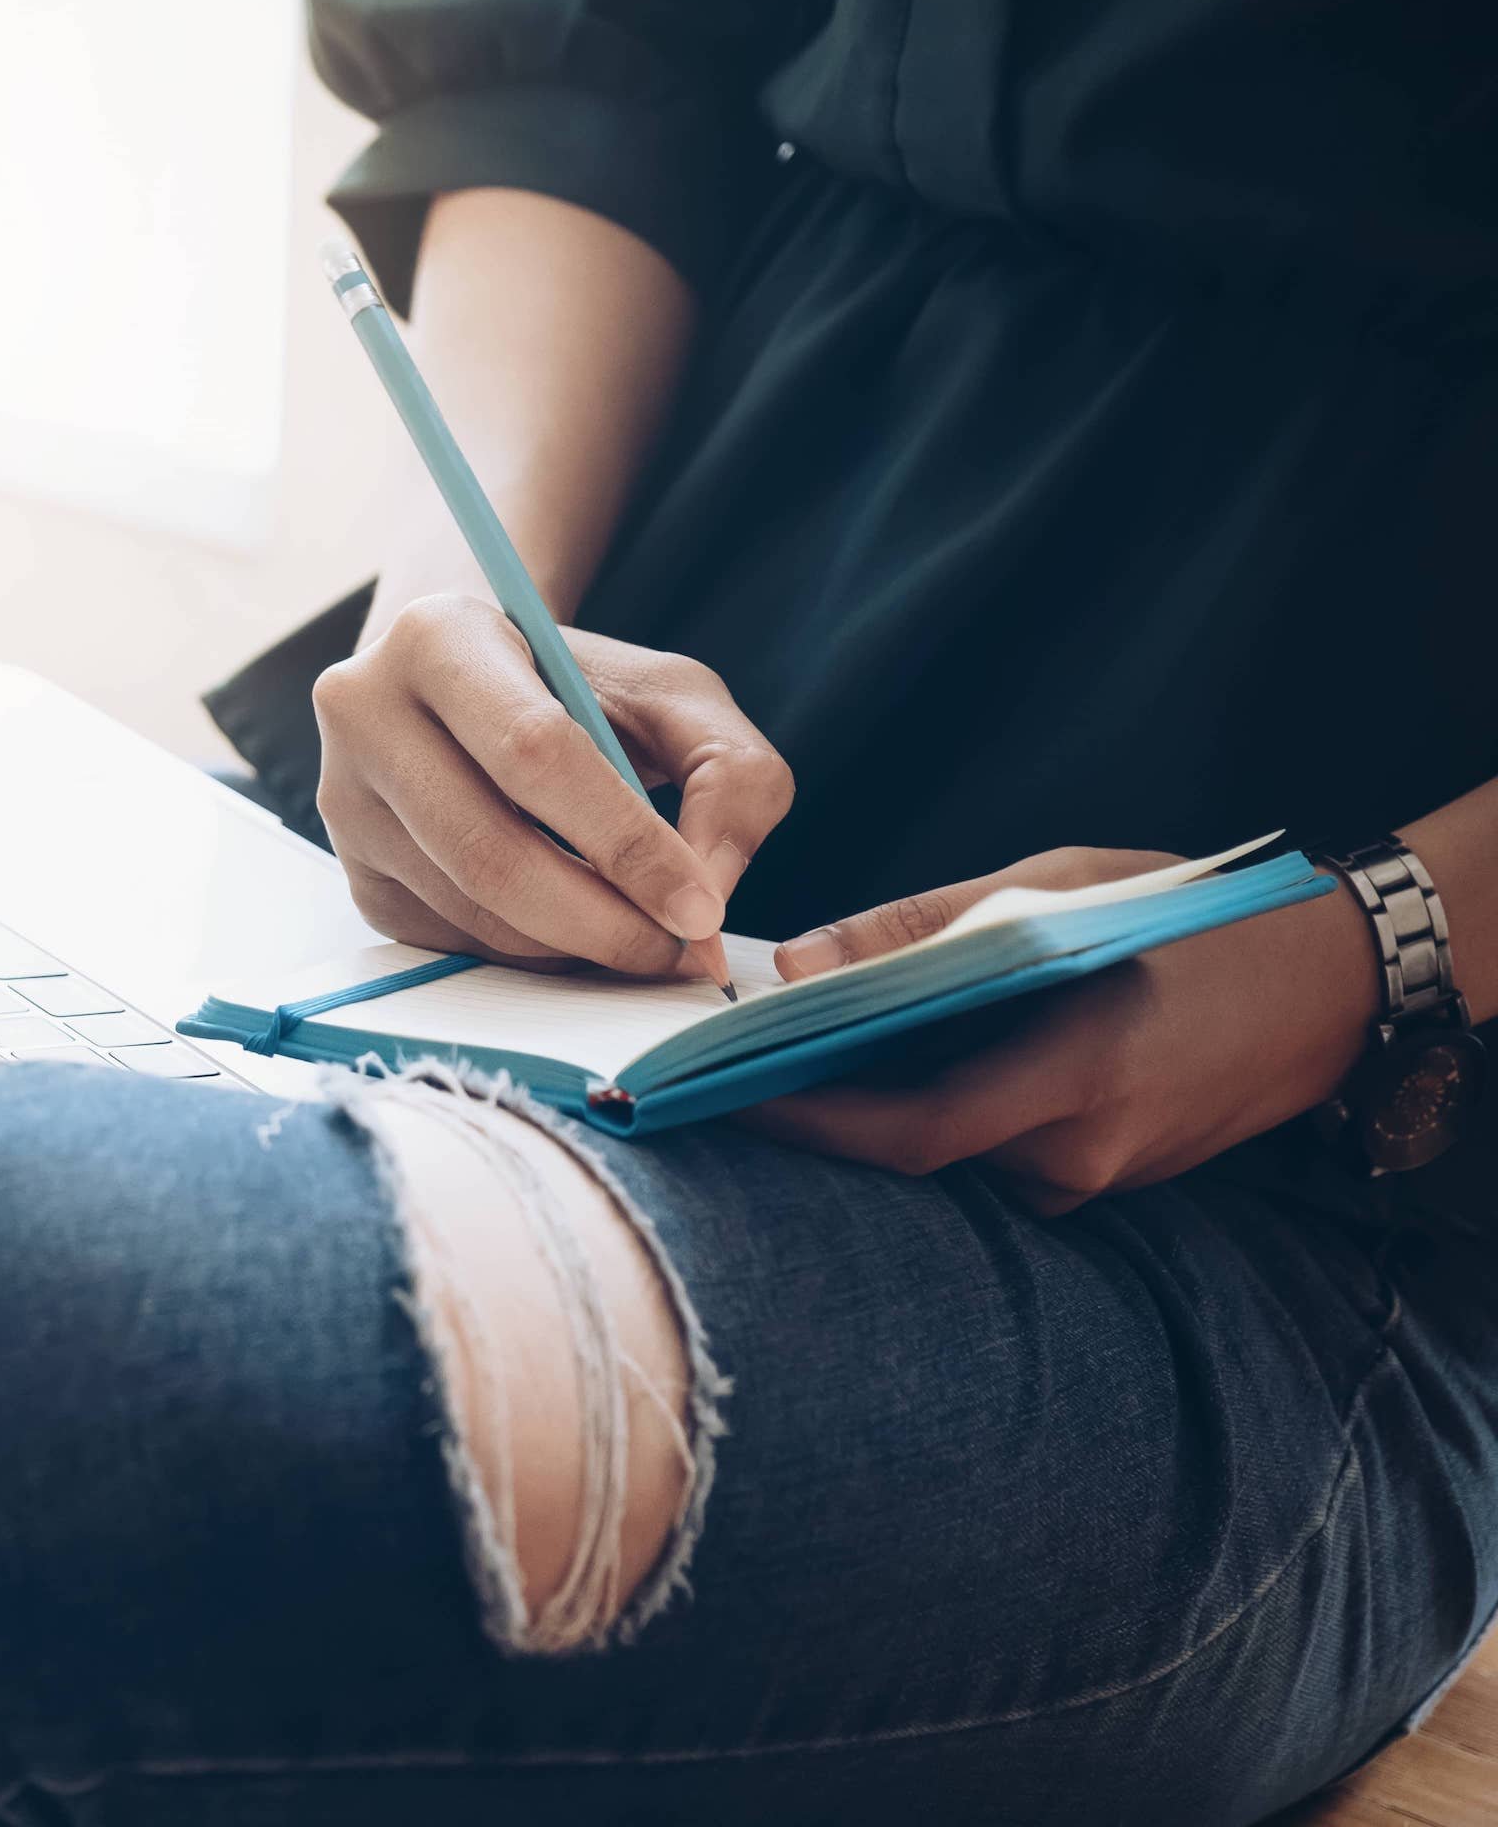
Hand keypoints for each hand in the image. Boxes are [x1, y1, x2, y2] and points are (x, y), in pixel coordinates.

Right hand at [310, 594, 794, 972]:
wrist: (472, 690)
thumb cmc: (577, 689)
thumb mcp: (673, 696)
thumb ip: (730, 775)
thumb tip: (706, 897)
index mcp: (437, 637)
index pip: (533, 752)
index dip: (624, 841)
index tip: (699, 909)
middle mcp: (363, 712)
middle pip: (488, 850)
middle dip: (600, 921)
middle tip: (676, 952)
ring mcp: (344, 799)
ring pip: (469, 909)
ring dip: (571, 948)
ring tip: (639, 936)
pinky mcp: (354, 872)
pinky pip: (450, 941)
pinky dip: (529, 954)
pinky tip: (572, 925)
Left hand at [744, 848, 1384, 1213]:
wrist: (1338, 977)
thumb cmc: (1196, 916)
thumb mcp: (1055, 891)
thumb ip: (921, 930)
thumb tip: (800, 961)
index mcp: (1076, 1078)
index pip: (912, 1134)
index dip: (812, 1123)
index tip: (728, 1095)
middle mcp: (1087, 1151)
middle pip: (922, 1154)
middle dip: (830, 1111)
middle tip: (740, 1066)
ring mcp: (1105, 1176)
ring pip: (961, 1158)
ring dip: (890, 1108)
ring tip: (815, 1048)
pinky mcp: (1114, 1177)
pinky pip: (1005, 1155)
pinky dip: (950, 1110)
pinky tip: (915, 1057)